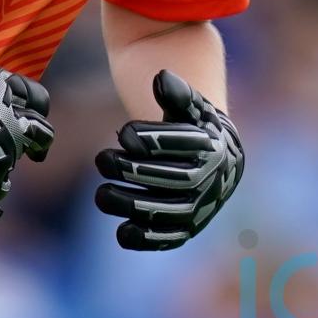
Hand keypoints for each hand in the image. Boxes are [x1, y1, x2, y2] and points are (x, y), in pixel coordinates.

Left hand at [95, 70, 243, 249]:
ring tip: (102, 194)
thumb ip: (177, 91)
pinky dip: (147, 239)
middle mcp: (214, 181)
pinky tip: (122, 231)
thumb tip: (162, 78)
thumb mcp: (189, 104)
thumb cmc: (192, 123)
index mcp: (216, 147)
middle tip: (102, 160)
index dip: (150, 140)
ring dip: (133, 206)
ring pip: (171, 213)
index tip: (124, 133)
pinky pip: (171, 238)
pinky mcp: (190, 228)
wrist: (212, 156)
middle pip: (176, 180)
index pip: (183, 146)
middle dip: (133, 172)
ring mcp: (203, 208)